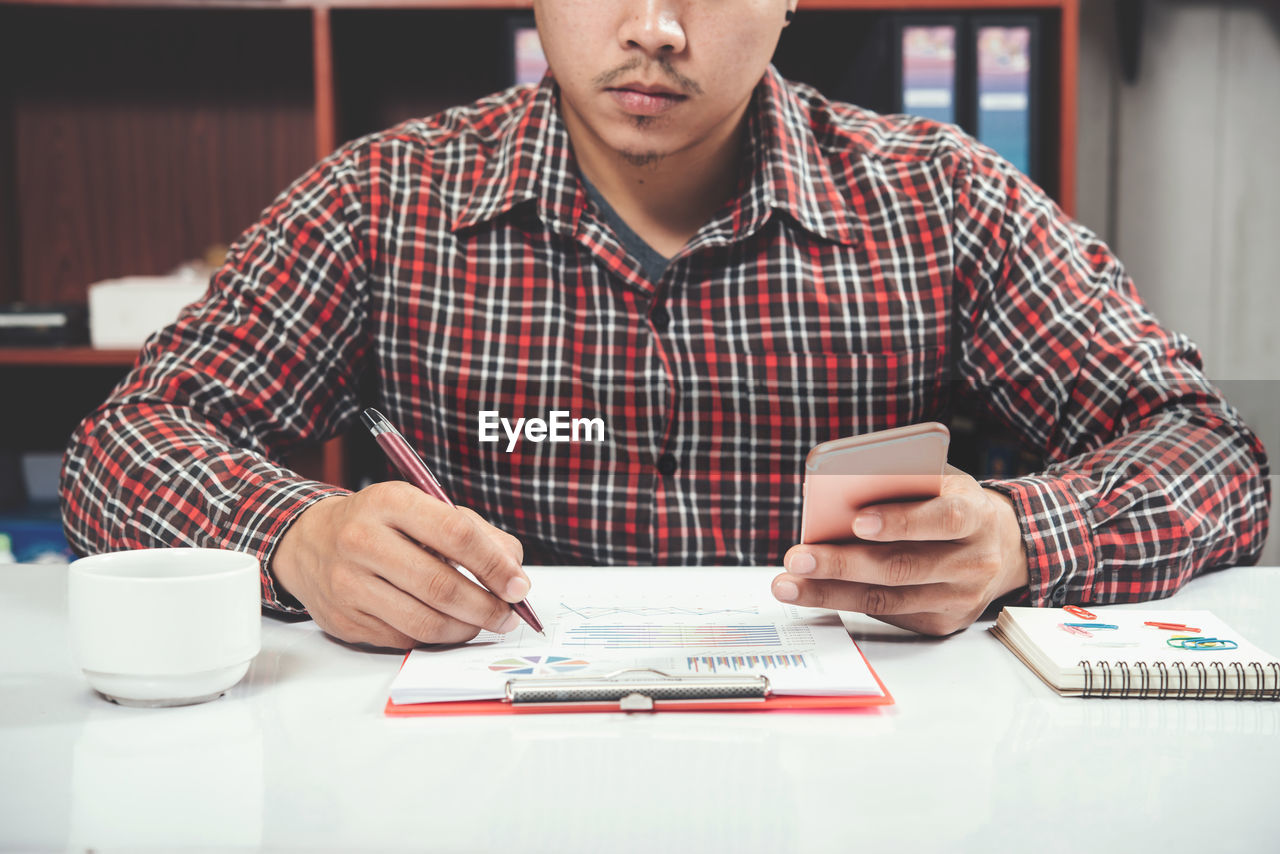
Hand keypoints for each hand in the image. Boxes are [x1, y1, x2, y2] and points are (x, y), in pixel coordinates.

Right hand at [272, 481, 527, 648]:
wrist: (308, 542)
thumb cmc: (380, 524)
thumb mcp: (422, 507)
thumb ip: (475, 532)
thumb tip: (514, 572)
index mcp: (390, 502)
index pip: (456, 534)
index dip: (495, 564)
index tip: (518, 585)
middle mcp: (362, 540)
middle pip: (441, 585)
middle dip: (486, 606)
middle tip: (508, 614)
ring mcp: (348, 583)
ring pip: (424, 621)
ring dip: (465, 628)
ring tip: (482, 622)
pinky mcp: (343, 620)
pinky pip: (404, 638)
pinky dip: (436, 638)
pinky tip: (447, 626)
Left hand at [776, 465, 1028, 635]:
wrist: (1000, 546)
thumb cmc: (949, 502)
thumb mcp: (938, 480)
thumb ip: (901, 482)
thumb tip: (834, 493)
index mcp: (976, 514)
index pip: (942, 519)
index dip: (901, 521)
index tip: (857, 520)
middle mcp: (973, 561)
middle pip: (902, 566)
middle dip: (842, 563)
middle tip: (796, 558)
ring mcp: (959, 598)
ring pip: (887, 599)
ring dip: (830, 592)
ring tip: (788, 583)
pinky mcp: (942, 622)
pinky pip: (888, 614)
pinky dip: (845, 602)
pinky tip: (813, 593)